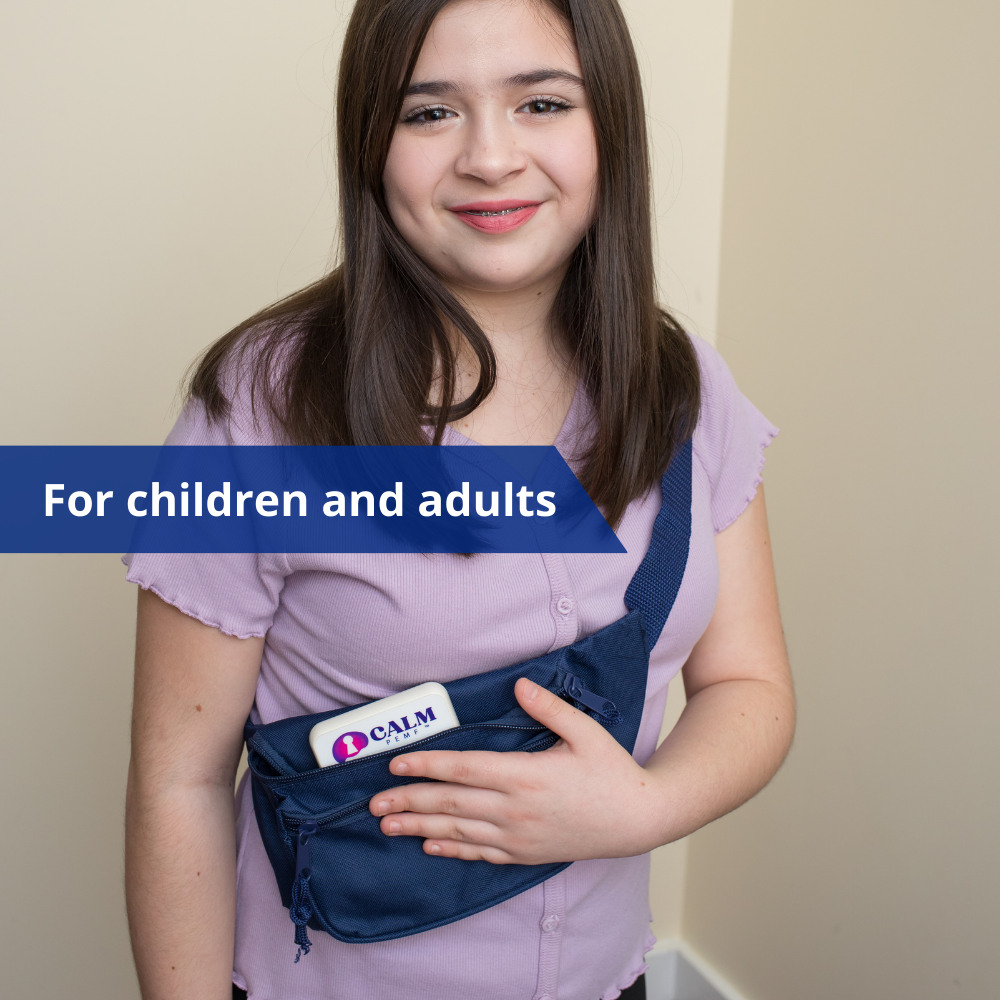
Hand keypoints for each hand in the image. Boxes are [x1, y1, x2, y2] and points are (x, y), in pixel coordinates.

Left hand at [368, 677, 668, 863]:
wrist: (638, 819)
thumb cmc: (612, 771)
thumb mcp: (585, 732)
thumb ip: (549, 708)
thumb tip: (519, 684)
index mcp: (526, 774)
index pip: (464, 770)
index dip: (427, 766)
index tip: (396, 765)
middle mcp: (516, 808)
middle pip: (451, 803)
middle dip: (409, 801)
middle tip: (373, 801)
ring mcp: (519, 836)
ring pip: (458, 831)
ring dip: (419, 829)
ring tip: (387, 825)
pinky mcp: (525, 853)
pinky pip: (480, 853)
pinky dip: (451, 849)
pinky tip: (430, 847)